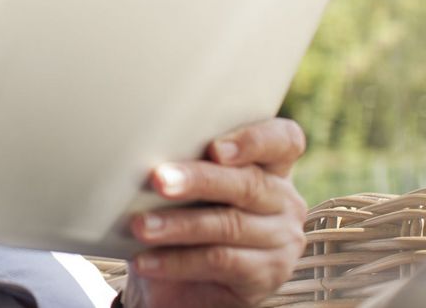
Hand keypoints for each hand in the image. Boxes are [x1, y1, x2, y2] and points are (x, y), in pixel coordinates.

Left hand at [122, 118, 307, 307]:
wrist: (180, 284)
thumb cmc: (181, 216)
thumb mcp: (184, 186)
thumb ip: (181, 164)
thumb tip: (142, 151)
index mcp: (271, 165)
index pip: (283, 140)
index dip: (255, 141)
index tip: (214, 148)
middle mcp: (284, 199)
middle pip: (248, 184)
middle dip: (199, 180)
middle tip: (159, 180)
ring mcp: (282, 239)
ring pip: (230, 225)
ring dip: (179, 225)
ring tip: (141, 226)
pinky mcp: (268, 275)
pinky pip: (221, 262)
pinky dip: (177, 261)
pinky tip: (146, 260)